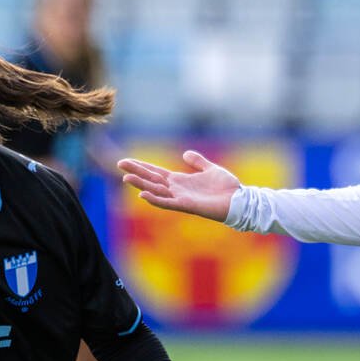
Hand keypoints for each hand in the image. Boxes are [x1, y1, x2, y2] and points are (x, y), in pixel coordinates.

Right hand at [118, 151, 241, 221]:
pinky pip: (168, 203)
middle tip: (119, 164)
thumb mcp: (210, 169)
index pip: (156, 173)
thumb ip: (198, 162)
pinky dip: (155, 199)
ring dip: (141, 185)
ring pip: (156, 191)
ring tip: (126, 178)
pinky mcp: (187, 206)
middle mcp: (177, 190)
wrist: (239, 200)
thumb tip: (186, 154)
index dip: (141, 166)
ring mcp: (180, 198)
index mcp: (180, 181)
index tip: (126, 161)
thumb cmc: (227, 188)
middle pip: (151, 179)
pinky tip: (143, 195)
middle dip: (136, 172)